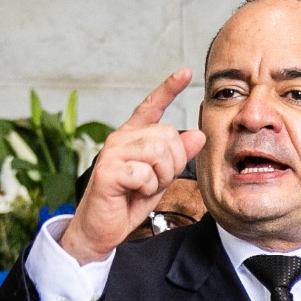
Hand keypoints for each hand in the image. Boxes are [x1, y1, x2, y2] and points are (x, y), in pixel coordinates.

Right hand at [60, 68, 206, 263]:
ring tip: (144, 187)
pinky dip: (147, 188)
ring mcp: (111, 152)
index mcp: (133, 136)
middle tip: (158, 181)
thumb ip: (177, 156)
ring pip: (158, 152)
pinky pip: (144, 173)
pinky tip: (133, 192)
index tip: (186, 72)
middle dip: (173, 163)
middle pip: (168, 135)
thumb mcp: (160, 177)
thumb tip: (198, 135)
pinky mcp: (107, 170)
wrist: (102, 228)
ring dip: (160, 177)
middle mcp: (120, 138)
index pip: (152, 106)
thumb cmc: (128, 201)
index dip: (169, 88)